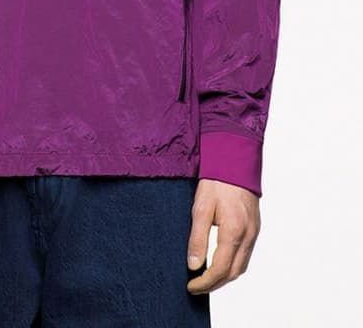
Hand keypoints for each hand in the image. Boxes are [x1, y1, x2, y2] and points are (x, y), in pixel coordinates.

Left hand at [186, 178, 260, 292]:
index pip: (220, 270)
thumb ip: (197, 238)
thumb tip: (193, 265)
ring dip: (225, 276)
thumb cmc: (217, 181)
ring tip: (206, 277)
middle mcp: (248, 235)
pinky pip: (246, 254)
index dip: (205, 283)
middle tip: (196, 286)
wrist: (236, 160)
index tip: (190, 286)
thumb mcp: (201, 207)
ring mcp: (254, 232)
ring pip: (242, 265)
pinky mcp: (255, 227)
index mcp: (234, 232)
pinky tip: (220, 261)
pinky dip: (233, 264)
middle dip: (215, 284)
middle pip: (233, 273)